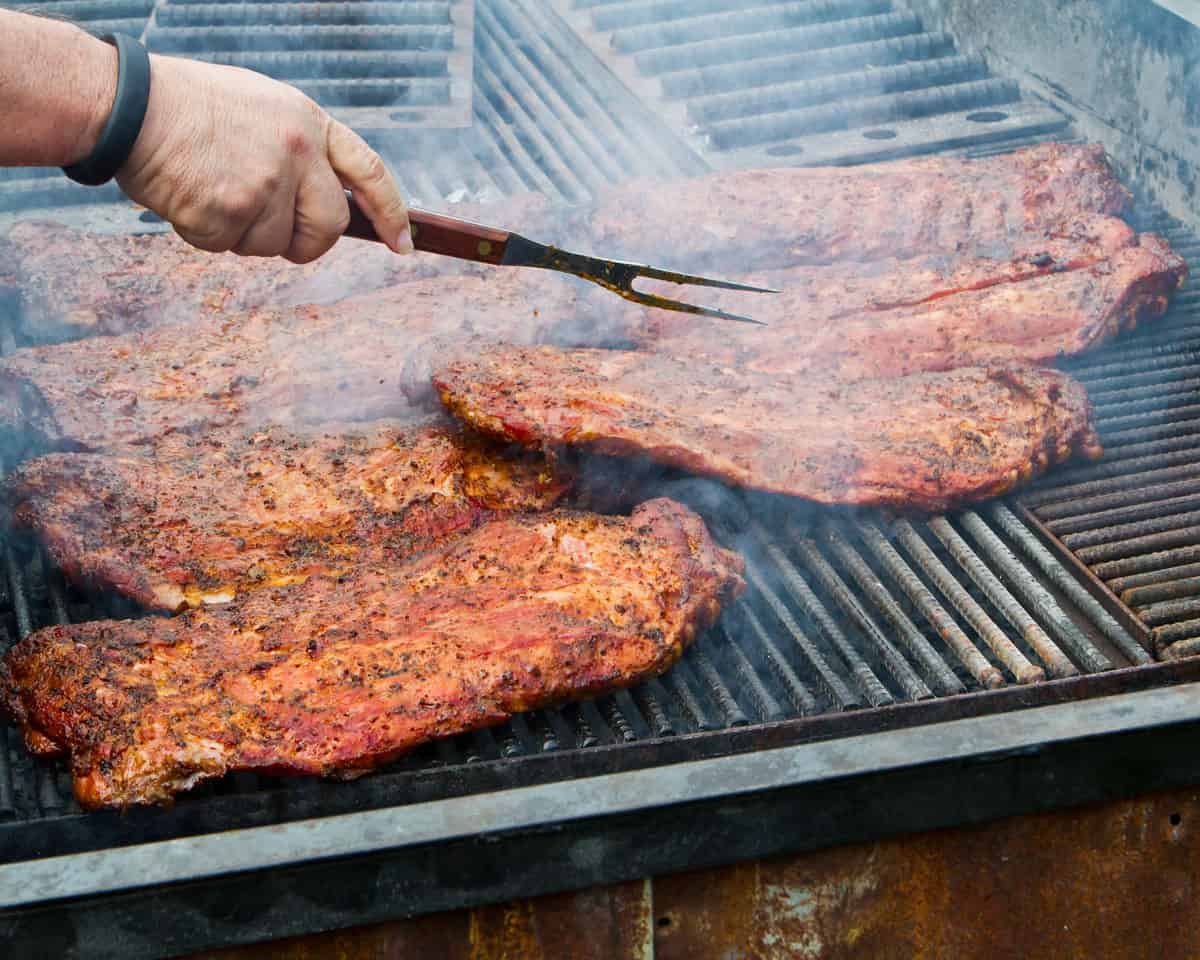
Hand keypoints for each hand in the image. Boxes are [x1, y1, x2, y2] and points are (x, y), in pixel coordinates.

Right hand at [115, 54, 411, 262]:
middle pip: (328, 229)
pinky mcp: (229, 211)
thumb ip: (300, 151)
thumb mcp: (263, 109)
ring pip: (272, 245)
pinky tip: (186, 196)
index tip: (402, 244)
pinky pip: (226, 247)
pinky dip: (203, 234)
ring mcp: (265, 184)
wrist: (127, 103)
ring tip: (208, 188)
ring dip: (241, 234)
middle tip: (271, 232)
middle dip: (304, 243)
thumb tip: (324, 204)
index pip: (371, 173)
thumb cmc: (189, 105)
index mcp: (310, 123)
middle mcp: (297, 153)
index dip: (390, 213)